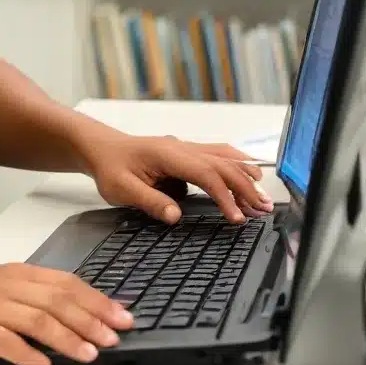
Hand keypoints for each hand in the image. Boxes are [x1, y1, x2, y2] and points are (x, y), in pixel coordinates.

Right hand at [0, 263, 134, 364]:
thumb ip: (28, 295)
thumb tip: (66, 313)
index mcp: (16, 274)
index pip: (66, 283)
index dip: (97, 299)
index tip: (121, 314)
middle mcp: (8, 286)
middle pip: (59, 300)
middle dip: (92, 319)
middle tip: (116, 336)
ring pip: (39, 320)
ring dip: (68, 338)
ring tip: (90, 354)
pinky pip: (6, 342)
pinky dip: (28, 354)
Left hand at [76, 128, 273, 224]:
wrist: (102, 148)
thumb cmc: (110, 168)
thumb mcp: (121, 189)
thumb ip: (149, 201)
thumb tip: (176, 217)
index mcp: (167, 154)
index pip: (205, 173)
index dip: (224, 195)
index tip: (237, 217)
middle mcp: (181, 147)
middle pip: (221, 164)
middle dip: (244, 187)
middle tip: (263, 210)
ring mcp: (185, 147)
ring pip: (224, 156)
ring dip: (245, 175)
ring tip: (263, 196)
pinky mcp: (186, 151)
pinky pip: (217, 154)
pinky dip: (236, 163)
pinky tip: (249, 171)